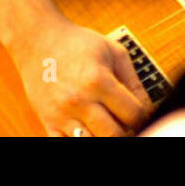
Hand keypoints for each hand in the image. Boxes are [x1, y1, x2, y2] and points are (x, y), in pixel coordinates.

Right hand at [9, 15, 152, 136]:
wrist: (38, 40)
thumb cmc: (77, 43)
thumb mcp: (112, 51)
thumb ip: (133, 80)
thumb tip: (146, 107)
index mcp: (98, 80)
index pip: (133, 114)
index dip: (143, 116)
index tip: (141, 113)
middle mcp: (79, 100)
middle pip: (114, 135)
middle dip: (127, 131)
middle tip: (126, 122)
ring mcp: (62, 114)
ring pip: (92, 144)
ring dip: (105, 137)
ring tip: (108, 126)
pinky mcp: (48, 122)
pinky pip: (66, 145)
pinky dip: (82, 141)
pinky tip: (89, 131)